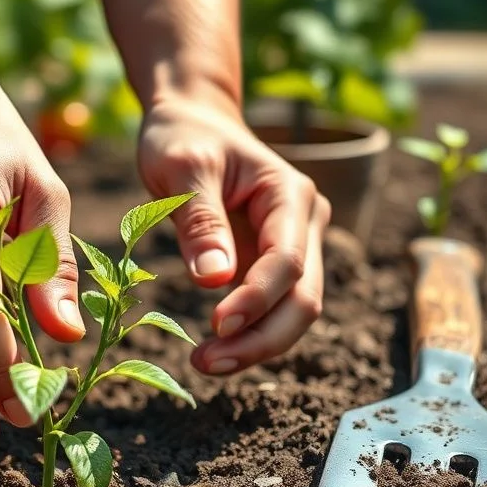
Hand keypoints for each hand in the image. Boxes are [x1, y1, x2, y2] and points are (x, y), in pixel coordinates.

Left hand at [137, 93, 330, 374]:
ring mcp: (294, 245)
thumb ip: (200, 221)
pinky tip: (214, 349)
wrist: (191, 122)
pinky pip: (270, 309)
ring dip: (255, 344)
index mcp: (290, 194)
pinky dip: (247, 333)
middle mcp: (304, 222)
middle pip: (304, 299)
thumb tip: (213, 279)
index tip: (216, 326)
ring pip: (293, 311)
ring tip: (206, 363)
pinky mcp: (271, 263)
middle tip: (207, 363)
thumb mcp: (182, 168)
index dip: (256, 300)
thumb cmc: (184, 137)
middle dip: (261, 339)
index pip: (288, 261)